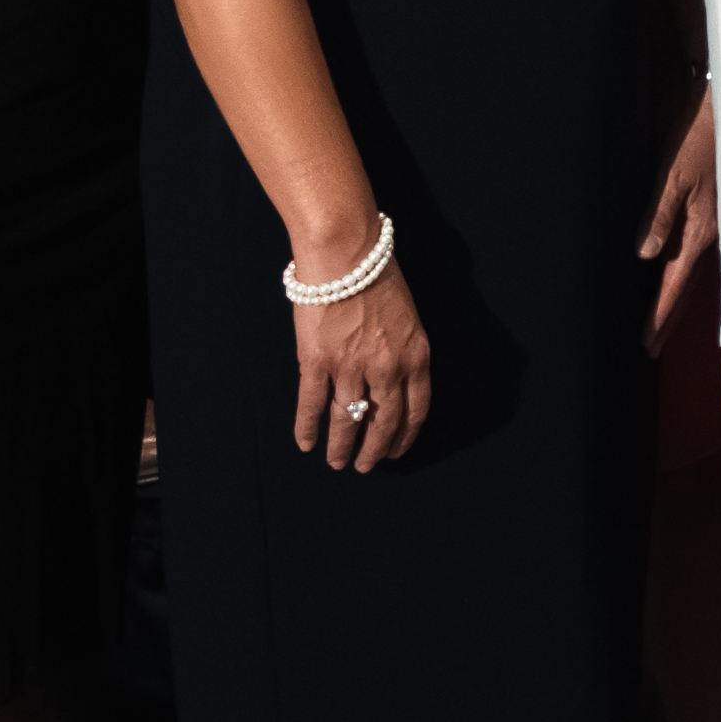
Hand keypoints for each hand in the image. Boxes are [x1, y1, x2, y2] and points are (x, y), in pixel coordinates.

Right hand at [289, 260, 432, 471]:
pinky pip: (312, 404)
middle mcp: (387, 368)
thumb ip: (403, 351)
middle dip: (373, 450)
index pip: (415, 410)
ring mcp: (351, 367)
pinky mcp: (317, 361)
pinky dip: (307, 427)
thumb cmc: (379, 276)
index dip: (404, 436)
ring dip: (341, 446)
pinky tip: (305, 443)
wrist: (346, 254)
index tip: (395, 451)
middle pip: (382, 422)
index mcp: (415, 356)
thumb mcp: (408, 317)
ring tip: (337, 463)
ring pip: (346, 419)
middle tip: (365, 467)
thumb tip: (393, 380)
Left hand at [637, 101, 720, 350]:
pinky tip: (685, 280)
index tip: (646, 342)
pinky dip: (690, 276)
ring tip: (664, 324)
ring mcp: (720, 226)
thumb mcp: (672, 173)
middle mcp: (712, 235)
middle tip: (651, 348)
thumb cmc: (701, 137)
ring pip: (696, 273)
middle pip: (686, 287)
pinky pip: (703, 256)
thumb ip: (659, 213)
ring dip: (678, 300)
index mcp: (699, 229)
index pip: (674, 283)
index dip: (659, 314)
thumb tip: (644, 254)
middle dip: (668, 318)